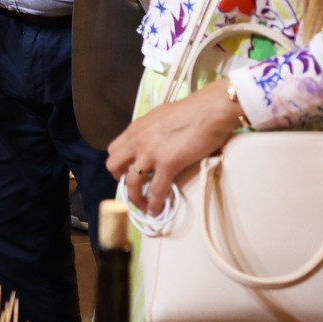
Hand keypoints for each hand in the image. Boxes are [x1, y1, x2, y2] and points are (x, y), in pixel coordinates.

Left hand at [106, 84, 245, 213]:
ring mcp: (150, 153)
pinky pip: (156, 190)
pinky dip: (154, 204)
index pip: (114, 149)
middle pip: (113, 165)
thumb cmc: (193, 110)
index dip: (119, 163)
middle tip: (133, 186)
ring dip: (134, 197)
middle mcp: (137, 141)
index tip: (127, 171)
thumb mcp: (161, 116)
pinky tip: (156, 211)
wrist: (209, 110)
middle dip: (120, 179)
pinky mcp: (167, 164)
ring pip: (131, 182)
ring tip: (143, 206)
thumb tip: (156, 139)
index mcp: (136, 128)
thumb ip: (153, 129)